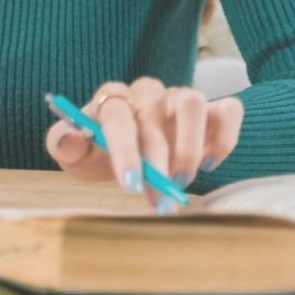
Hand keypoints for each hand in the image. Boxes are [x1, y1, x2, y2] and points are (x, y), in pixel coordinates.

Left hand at [44, 78, 243, 211]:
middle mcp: (147, 92)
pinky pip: (228, 110)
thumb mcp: (78, 153)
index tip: (131, 185)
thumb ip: (65, 144)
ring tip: (182, 180)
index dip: (124, 150)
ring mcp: (179, 97)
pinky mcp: (210, 109)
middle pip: (154, 116)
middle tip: (160, 201)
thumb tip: (67, 139)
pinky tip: (210, 163)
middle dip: (158, 164)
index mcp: (112, 98)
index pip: (117, 115)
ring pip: (192, 103)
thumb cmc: (101, 150)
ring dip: (189, 147)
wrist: (129, 149)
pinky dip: (224, 138)